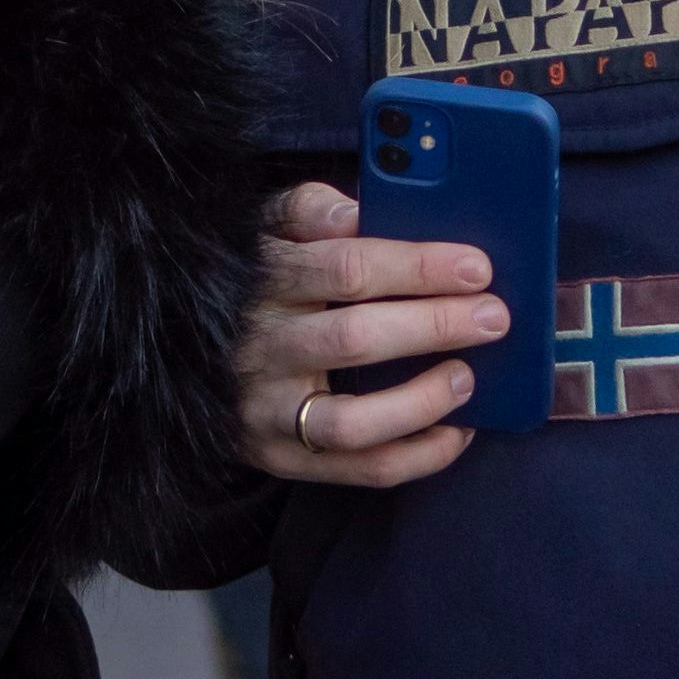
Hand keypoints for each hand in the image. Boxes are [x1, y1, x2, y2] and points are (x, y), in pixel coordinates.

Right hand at [237, 181, 504, 487]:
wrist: (185, 350)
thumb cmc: (258, 280)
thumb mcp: (268, 229)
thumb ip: (310, 209)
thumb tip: (353, 211)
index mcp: (263, 281)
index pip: (346, 269)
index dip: (418, 267)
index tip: (475, 267)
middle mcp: (260, 348)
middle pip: (356, 339)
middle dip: (436, 326)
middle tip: (493, 317)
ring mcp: (267, 410)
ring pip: (352, 421)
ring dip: (421, 401)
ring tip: (468, 378)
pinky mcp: (279, 457)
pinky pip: (360, 470)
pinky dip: (419, 456)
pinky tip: (456, 431)